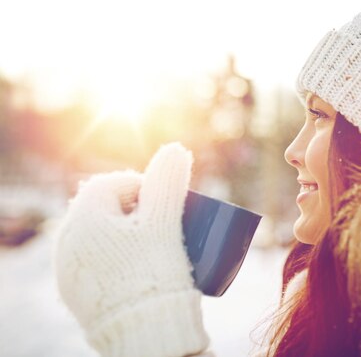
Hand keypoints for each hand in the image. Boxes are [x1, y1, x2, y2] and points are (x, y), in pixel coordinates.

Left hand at [54, 143, 210, 356]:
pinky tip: (134, 266)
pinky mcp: (74, 291)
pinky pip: (92, 260)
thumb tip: (175, 148)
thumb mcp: (165, 222)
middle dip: (133, 209)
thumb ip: (168, 182)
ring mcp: (67, 268)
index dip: (140, 185)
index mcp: (84, 217)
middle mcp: (67, 240)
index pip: (110, 184)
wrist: (142, 331)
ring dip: (122, 231)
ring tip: (153, 244)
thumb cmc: (154, 272)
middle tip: (163, 222)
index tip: (164, 200)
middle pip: (102, 209)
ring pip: (96, 235)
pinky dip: (112, 255)